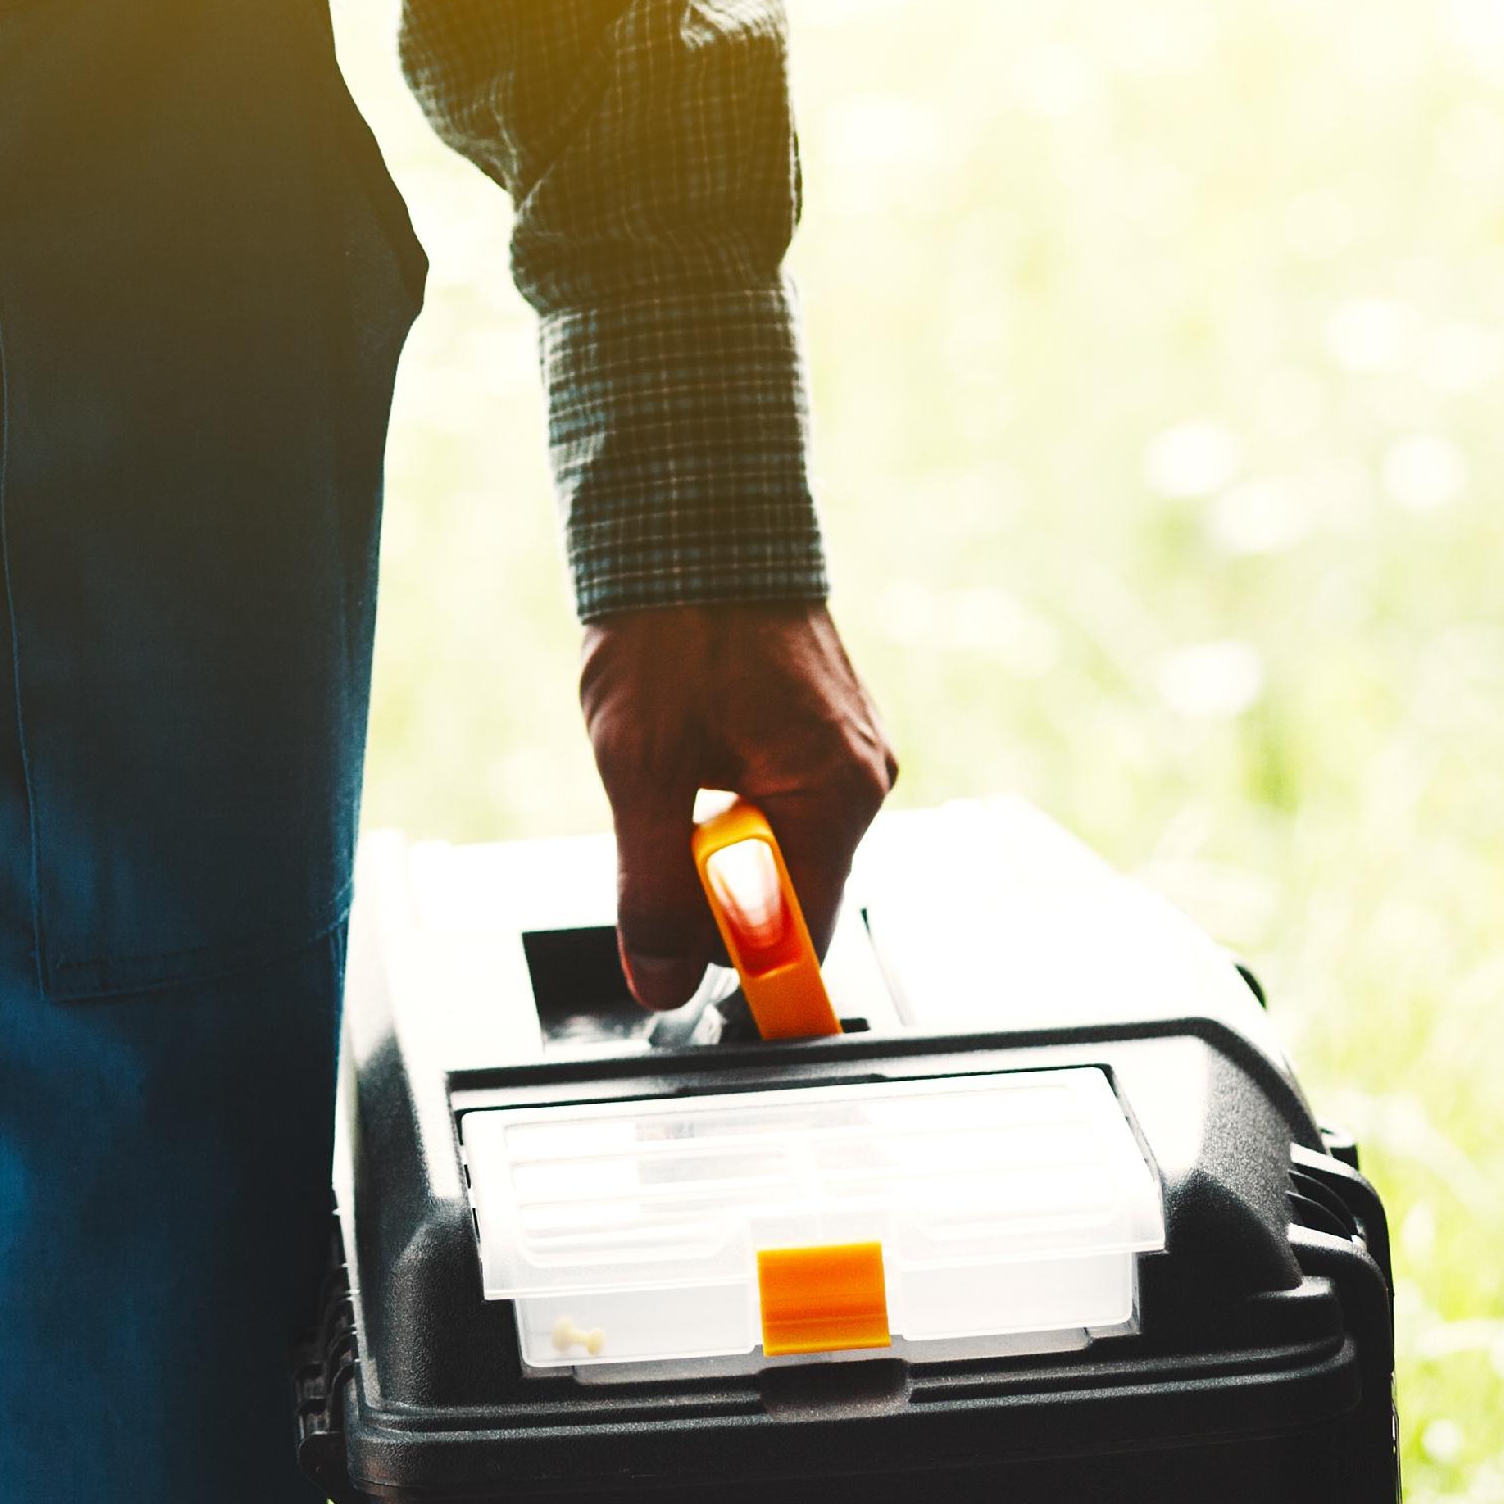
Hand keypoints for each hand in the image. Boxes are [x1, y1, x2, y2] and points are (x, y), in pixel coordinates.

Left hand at [577, 603, 897, 1010]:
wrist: (691, 520)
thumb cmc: (671, 629)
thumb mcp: (640, 768)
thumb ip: (651, 887)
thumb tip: (660, 983)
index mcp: (837, 798)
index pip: (801, 936)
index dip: (733, 955)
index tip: (674, 943)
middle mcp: (864, 780)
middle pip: (789, 891)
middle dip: (711, 877)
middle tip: (656, 811)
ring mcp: (851, 751)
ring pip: (778, 841)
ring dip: (711, 828)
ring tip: (670, 756)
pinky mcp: (826, 728)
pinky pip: (781, 797)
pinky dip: (727, 791)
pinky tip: (690, 739)